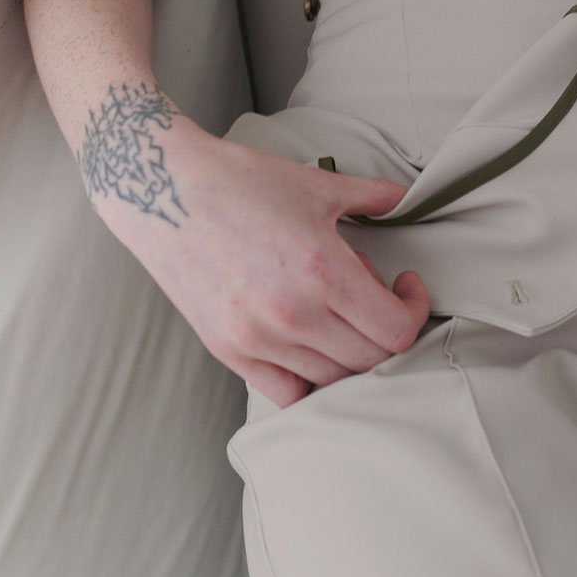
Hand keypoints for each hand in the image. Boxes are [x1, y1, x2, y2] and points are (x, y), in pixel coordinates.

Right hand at [99, 118, 430, 407]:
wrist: (162, 190)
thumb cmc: (242, 182)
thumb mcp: (317, 184)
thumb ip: (375, 196)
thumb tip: (411, 198)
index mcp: (324, 271)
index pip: (395, 331)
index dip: (414, 311)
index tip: (406, 287)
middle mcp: (294, 315)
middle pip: (370, 361)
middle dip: (386, 330)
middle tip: (372, 294)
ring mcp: (258, 340)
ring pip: (332, 381)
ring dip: (349, 354)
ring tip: (335, 311)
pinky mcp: (228, 352)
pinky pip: (286, 394)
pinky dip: (309, 380)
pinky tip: (310, 344)